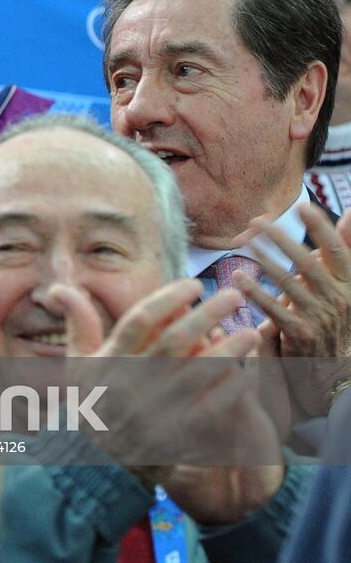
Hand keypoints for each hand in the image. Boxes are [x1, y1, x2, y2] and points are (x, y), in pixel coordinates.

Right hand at [51, 281, 282, 523]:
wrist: (107, 460)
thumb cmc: (95, 399)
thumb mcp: (79, 363)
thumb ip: (78, 323)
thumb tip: (57, 286)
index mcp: (108, 360)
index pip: (139, 320)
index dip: (168, 299)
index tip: (194, 284)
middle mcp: (130, 382)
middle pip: (174, 341)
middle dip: (207, 315)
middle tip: (234, 296)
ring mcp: (154, 410)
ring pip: (197, 373)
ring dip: (228, 351)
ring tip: (252, 331)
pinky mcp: (176, 434)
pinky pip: (210, 407)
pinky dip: (231, 388)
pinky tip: (248, 372)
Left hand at [234, 207, 350, 414]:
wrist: (337, 371)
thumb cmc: (336, 319)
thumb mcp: (345, 283)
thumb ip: (345, 249)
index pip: (338, 250)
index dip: (322, 228)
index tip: (303, 207)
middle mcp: (340, 298)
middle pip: (307, 261)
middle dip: (280, 239)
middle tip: (256, 221)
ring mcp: (321, 316)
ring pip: (288, 281)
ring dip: (263, 259)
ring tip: (242, 241)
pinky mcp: (301, 334)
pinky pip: (274, 308)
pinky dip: (255, 291)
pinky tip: (238, 277)